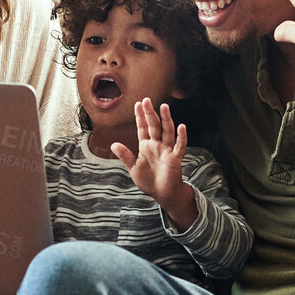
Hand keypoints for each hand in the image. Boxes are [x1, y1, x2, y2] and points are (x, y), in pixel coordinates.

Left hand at [111, 99, 196, 227]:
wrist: (162, 194)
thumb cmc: (149, 181)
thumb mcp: (133, 169)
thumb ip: (125, 156)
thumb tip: (113, 144)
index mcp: (146, 146)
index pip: (143, 128)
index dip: (140, 117)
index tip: (138, 104)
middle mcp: (157, 145)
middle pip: (154, 126)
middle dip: (150, 113)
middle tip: (146, 100)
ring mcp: (167, 150)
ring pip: (167, 132)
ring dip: (166, 120)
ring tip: (164, 107)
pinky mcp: (175, 159)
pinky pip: (179, 146)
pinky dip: (181, 137)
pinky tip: (181, 127)